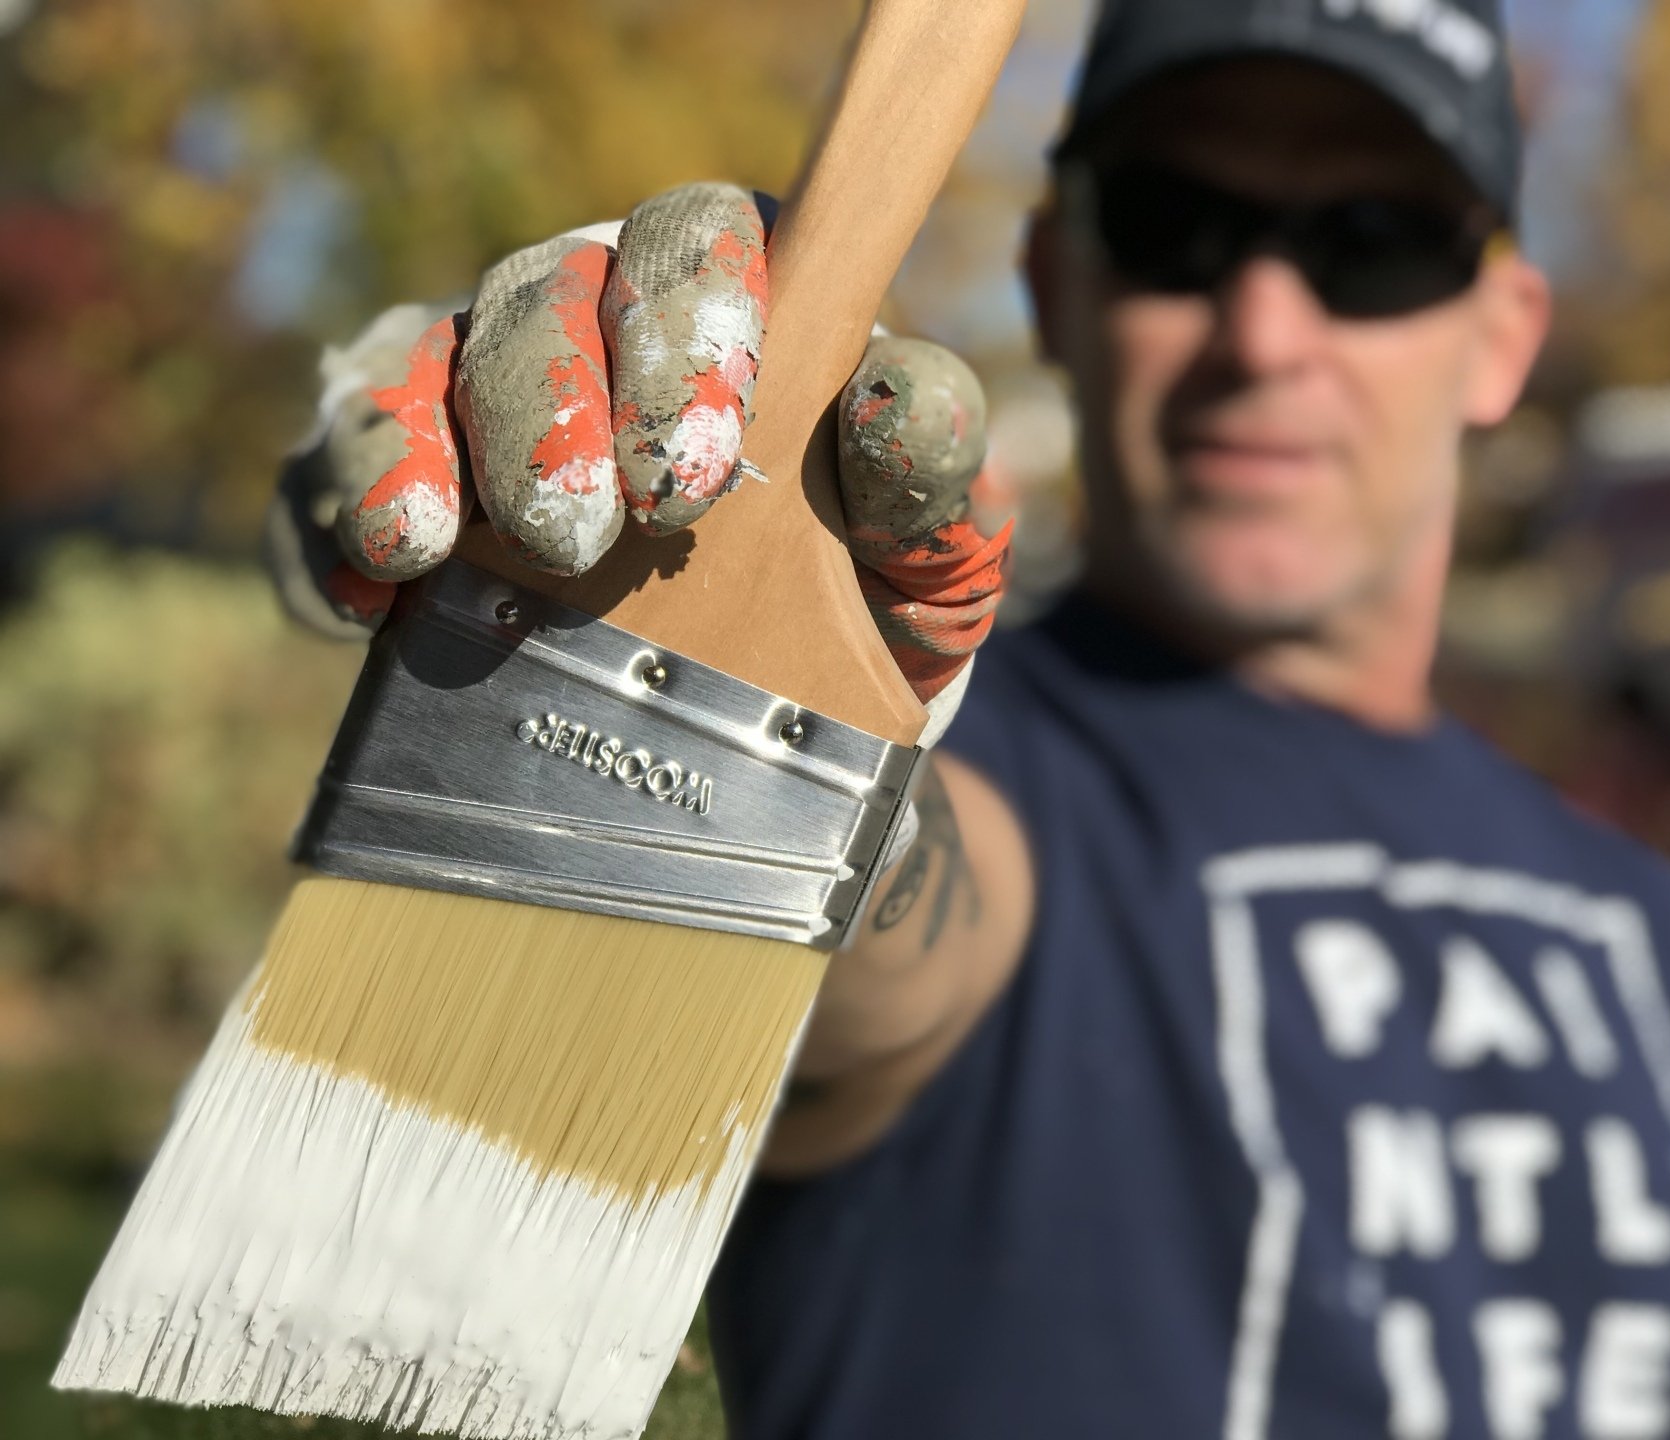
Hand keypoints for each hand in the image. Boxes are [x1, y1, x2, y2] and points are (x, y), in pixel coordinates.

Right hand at [265, 183, 1009, 705]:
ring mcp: (484, 393)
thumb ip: (931, 475)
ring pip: (422, 362)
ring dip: (418, 449)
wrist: (788, 720)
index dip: (686, 323)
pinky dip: (334, 525)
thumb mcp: (931, 557)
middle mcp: (599, 318)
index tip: (699, 464)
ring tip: (430, 547)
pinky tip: (360, 600)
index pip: (697, 236)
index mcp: (739, 304)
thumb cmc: (869, 600)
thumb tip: (903, 388)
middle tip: (581, 534)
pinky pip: (335, 471)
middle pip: (541, 294)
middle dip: (552, 409)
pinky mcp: (403, 480)